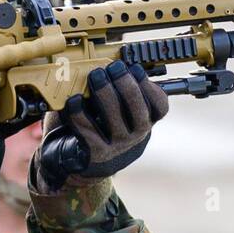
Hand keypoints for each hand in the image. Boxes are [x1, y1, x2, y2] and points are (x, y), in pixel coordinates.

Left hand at [35, 60, 168, 190]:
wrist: (76, 166)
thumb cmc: (96, 132)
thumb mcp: (113, 115)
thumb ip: (117, 94)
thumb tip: (110, 66)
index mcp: (144, 124)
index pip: (160, 107)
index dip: (149, 86)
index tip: (135, 69)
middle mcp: (135, 137)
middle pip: (138, 108)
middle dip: (125, 83)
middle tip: (112, 68)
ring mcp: (117, 148)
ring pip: (114, 116)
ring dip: (104, 91)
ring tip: (95, 75)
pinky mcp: (96, 154)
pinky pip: (87, 129)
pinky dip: (79, 113)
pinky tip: (73, 101)